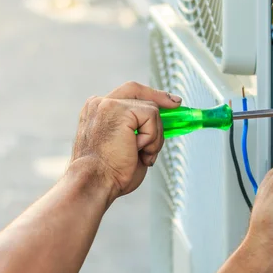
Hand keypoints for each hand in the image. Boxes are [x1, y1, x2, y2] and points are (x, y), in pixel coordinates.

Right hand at [69, 82, 181, 203]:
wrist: (95, 182)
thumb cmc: (108, 173)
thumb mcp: (125, 147)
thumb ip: (137, 132)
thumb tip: (160, 128)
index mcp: (97, 113)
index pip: (126, 95)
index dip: (149, 95)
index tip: (169, 101)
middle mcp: (99, 104)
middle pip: (136, 90)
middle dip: (159, 96)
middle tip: (177, 103)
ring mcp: (108, 104)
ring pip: (151, 109)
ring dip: (155, 135)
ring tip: (142, 153)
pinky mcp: (119, 109)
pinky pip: (152, 116)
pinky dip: (152, 136)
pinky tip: (139, 149)